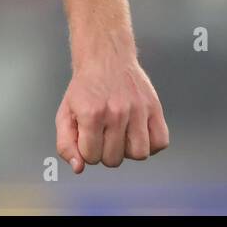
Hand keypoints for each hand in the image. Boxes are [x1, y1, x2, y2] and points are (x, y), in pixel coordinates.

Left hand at [56, 55, 169, 172]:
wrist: (105, 58)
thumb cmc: (84, 89)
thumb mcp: (65, 113)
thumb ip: (66, 143)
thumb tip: (79, 168)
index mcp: (91, 113)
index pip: (91, 157)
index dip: (87, 150)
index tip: (87, 136)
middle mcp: (116, 112)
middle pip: (114, 159)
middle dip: (105, 152)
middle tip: (103, 134)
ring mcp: (138, 110)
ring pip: (139, 155)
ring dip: (128, 150)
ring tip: (121, 135)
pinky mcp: (155, 108)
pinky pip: (161, 143)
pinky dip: (151, 144)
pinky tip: (137, 133)